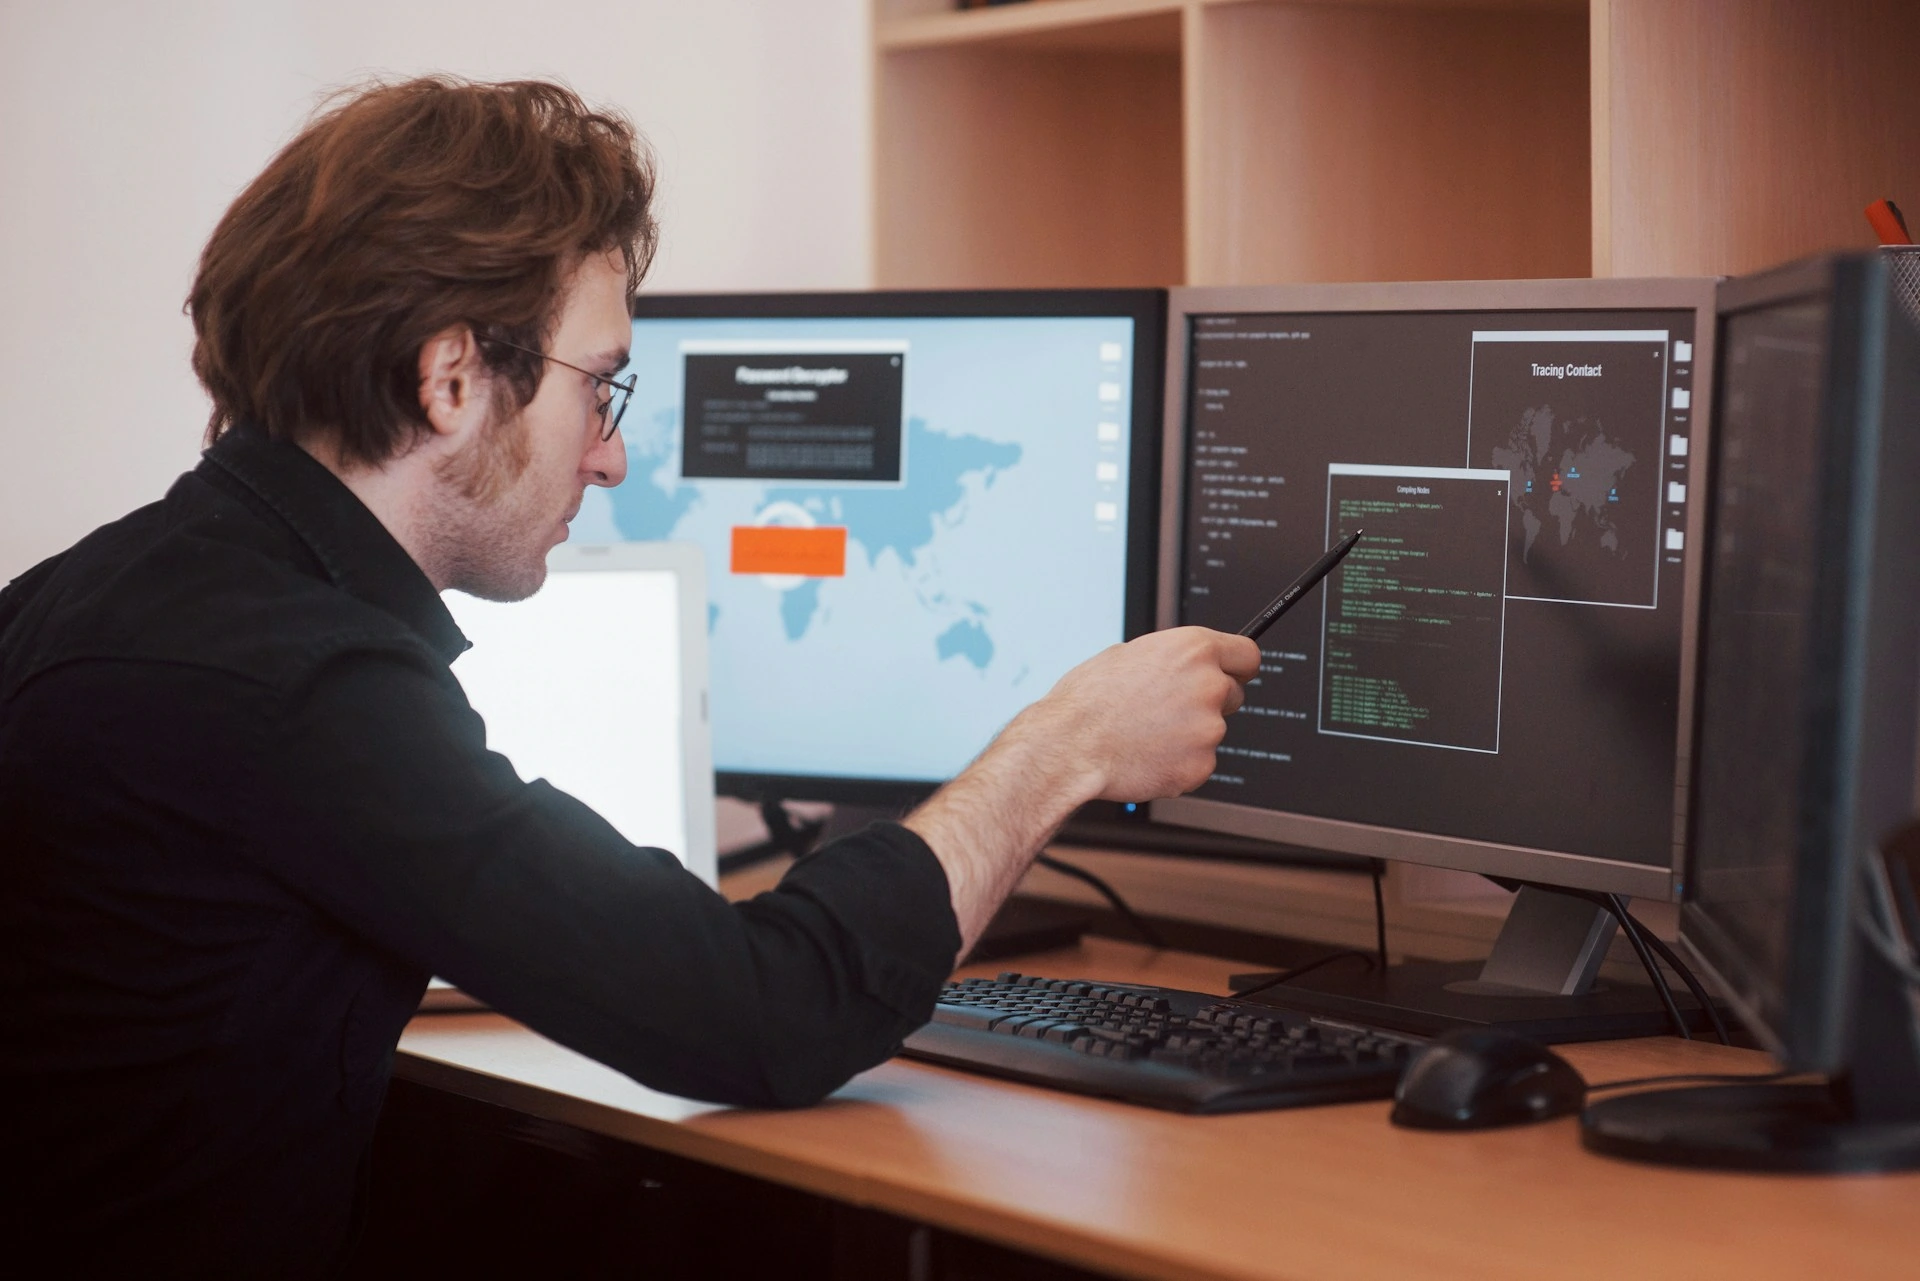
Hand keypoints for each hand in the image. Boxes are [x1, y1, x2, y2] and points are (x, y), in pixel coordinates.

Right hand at [1020, 626, 1260, 802]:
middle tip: (1169, 710)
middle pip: (1233, 694)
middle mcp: (1208, 684)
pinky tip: (1146, 755)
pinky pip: (1199, 763)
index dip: (1237, 666)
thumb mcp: (1126, 655)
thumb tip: (1181, 666)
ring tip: (1144, 734)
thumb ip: (1169, 659)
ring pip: (1211, 731)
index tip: (1233, 674)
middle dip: (1208, 702)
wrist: (1070, 747)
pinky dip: (1178, 763)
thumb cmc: (1087, 702)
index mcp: (1193, 649)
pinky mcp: (1201, 765)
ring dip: (1188, 735)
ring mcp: (1208, 728)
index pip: (1247, 654)